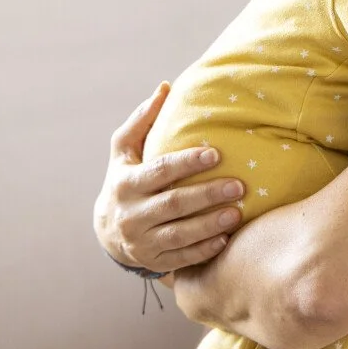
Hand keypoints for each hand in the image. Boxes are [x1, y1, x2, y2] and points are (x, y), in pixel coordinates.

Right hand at [93, 81, 245, 272]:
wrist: (108, 231)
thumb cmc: (126, 179)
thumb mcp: (124, 151)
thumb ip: (143, 120)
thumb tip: (165, 87)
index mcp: (126, 184)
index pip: (160, 172)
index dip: (187, 163)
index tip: (215, 154)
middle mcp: (131, 215)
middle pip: (173, 204)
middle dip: (206, 195)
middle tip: (239, 186)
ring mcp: (142, 242)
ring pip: (179, 235)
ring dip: (210, 224)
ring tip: (237, 213)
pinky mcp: (154, 261)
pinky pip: (182, 258)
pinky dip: (204, 249)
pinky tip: (226, 238)